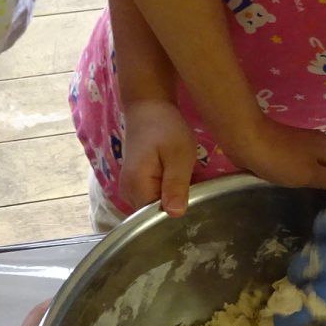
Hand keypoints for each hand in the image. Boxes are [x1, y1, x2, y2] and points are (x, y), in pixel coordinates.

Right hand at [118, 99, 200, 215]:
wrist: (148, 107)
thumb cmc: (165, 127)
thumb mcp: (178, 154)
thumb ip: (176, 184)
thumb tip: (175, 214)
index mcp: (136, 188)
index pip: (157, 218)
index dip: (178, 214)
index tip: (196, 202)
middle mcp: (128, 194)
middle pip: (156, 215)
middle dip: (177, 207)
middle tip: (198, 191)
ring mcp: (130, 190)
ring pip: (156, 207)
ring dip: (174, 199)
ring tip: (190, 185)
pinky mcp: (136, 185)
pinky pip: (154, 198)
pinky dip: (168, 193)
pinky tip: (180, 182)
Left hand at [232, 117, 325, 198]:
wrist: (247, 140)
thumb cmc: (281, 159)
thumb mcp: (311, 174)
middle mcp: (325, 147)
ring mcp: (308, 150)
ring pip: (325, 170)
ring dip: (325, 186)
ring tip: (325, 210)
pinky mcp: (293, 154)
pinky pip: (309, 170)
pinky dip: (311, 181)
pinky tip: (306, 197)